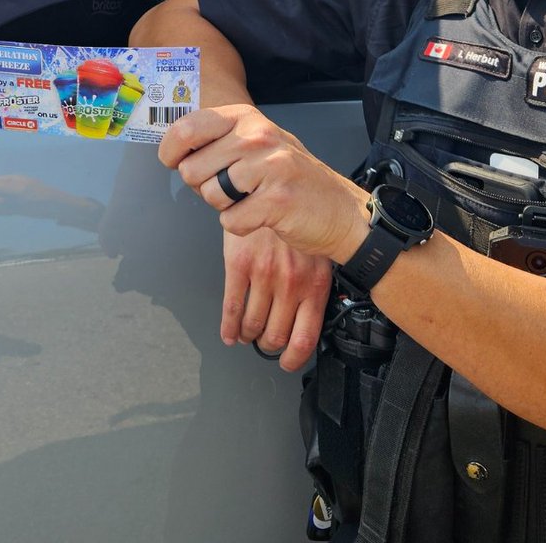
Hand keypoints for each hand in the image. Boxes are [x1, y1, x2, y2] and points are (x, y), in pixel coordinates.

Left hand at [159, 103, 366, 263]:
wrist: (339, 210)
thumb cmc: (289, 178)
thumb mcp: (255, 144)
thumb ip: (218, 141)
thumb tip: (172, 151)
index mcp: (246, 118)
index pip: (186, 128)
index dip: (170, 152)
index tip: (173, 162)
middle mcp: (257, 136)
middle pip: (191, 169)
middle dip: (203, 186)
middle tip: (232, 188)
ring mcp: (269, 166)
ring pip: (210, 196)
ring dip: (225, 207)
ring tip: (251, 199)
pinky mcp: (277, 200)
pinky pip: (231, 222)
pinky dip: (242, 226)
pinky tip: (263, 215)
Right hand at [222, 228, 330, 370]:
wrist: (275, 184)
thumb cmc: (299, 217)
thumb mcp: (316, 252)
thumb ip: (311, 280)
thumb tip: (306, 312)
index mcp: (314, 283)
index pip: (305, 337)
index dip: (294, 357)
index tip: (286, 361)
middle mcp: (291, 284)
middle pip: (276, 335)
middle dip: (268, 343)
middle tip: (263, 340)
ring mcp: (264, 276)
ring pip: (253, 325)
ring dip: (248, 335)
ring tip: (247, 333)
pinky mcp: (239, 265)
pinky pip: (232, 307)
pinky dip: (228, 327)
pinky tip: (228, 333)